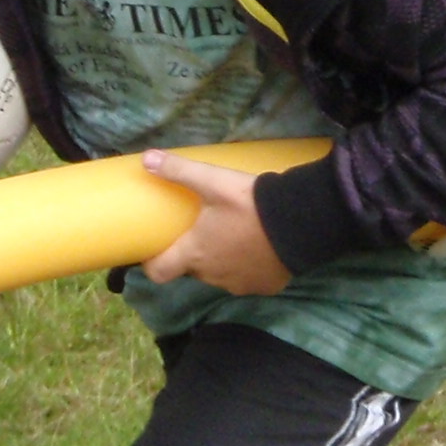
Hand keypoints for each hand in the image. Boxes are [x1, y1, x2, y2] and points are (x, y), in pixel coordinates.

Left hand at [138, 150, 292, 295]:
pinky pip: (248, 279)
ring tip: (232, 236)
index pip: (159, 272)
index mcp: (195, 254)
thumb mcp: (213, 182)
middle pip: (193, 270)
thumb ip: (179, 171)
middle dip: (193, 254)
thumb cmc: (250, 204)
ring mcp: (240, 284)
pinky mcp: (264, 287)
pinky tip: (256, 249)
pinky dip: (247, 267)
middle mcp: (213, 275)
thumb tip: (146, 158)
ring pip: (220, 275)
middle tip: (201, 230)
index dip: (153, 263)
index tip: (156, 250)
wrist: (300, 221)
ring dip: (220, 261)